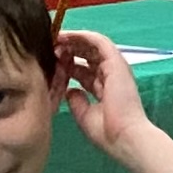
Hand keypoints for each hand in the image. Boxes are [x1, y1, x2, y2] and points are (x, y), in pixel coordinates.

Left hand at [53, 29, 152, 159]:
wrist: (124, 136)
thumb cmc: (108, 132)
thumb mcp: (84, 115)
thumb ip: (77, 101)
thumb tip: (70, 90)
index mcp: (104, 89)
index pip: (83, 70)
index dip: (66, 65)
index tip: (49, 63)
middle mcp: (110, 75)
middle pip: (86, 55)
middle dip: (67, 50)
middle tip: (49, 47)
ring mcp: (114, 67)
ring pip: (91, 45)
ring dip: (72, 40)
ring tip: (54, 39)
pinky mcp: (116, 61)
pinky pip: (97, 41)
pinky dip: (81, 36)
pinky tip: (65, 37)